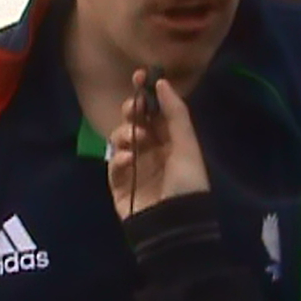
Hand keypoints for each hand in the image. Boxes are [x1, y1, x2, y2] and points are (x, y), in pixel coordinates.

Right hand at [107, 68, 209, 219]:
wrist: (175, 224)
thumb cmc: (187, 183)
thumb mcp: (187, 145)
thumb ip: (175, 113)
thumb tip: (163, 83)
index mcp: (170, 140)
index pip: (154, 111)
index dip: (147, 93)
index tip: (141, 76)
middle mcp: (150, 149)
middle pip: (134, 121)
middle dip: (133, 110)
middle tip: (135, 109)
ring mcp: (133, 165)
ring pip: (120, 137)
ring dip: (126, 133)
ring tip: (137, 140)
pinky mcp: (118, 182)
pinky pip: (113, 162)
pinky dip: (119, 158)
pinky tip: (129, 160)